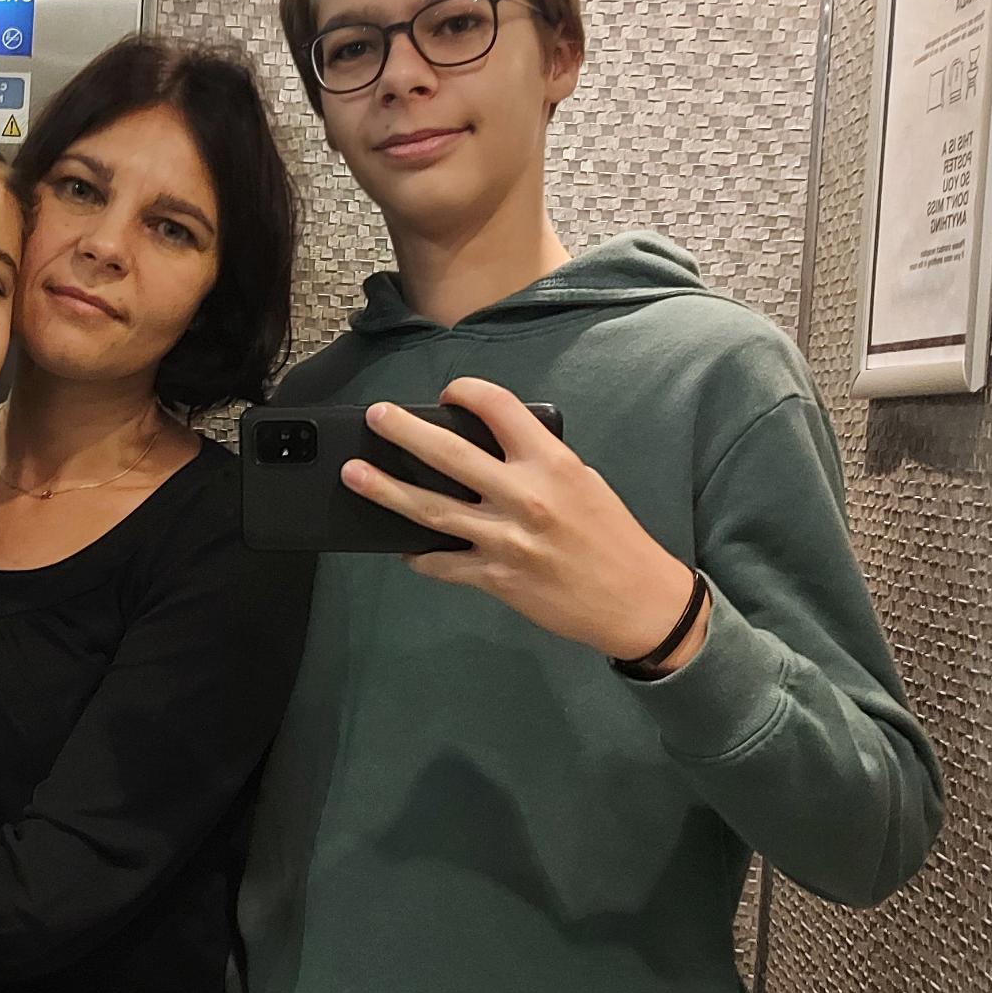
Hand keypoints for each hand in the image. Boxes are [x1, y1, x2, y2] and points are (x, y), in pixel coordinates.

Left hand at [343, 379, 707, 668]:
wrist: (637, 600)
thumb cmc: (613, 537)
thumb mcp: (583, 482)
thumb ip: (537, 464)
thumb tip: (486, 450)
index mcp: (552, 463)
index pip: (500, 409)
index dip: (468, 393)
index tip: (448, 392)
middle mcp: (525, 496)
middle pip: (450, 455)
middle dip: (405, 432)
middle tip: (376, 417)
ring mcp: (506, 539)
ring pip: (431, 509)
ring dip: (387, 489)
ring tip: (355, 475)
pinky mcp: (496, 577)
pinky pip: (443, 563)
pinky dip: (418, 554)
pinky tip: (400, 546)